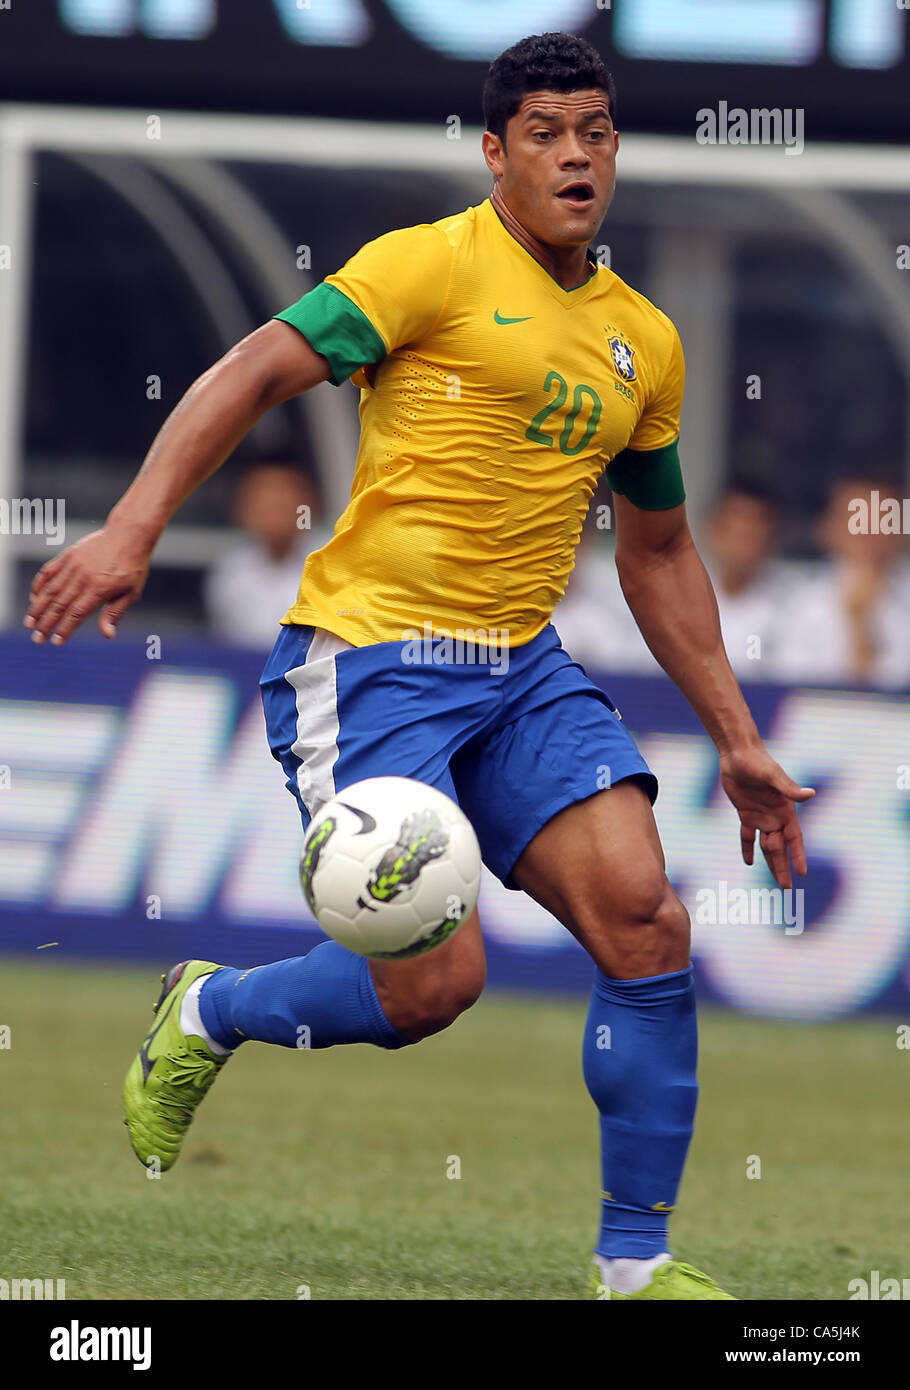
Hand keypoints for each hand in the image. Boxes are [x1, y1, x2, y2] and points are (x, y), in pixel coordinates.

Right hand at [25, 522, 151, 645]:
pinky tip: (34, 598)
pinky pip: (48, 572)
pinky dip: (39, 585)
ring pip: (50, 590)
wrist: (128, 534)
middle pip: (59, 605)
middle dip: (46, 624)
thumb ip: (115, 613)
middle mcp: (83, 578)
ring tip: (29, 622)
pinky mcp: (68, 556)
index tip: (56, 642)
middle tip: (37, 639)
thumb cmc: (132, 567)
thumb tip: (107, 635)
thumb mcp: (131, 593)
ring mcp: (73, 565)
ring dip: (38, 608)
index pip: (76, 614)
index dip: (65, 629)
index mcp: (99, 589)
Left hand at [719, 744, 814, 889]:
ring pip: (765, 845)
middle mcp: (775, 815)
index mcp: (785, 809)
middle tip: (785, 887)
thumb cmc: (758, 762)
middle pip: (780, 847)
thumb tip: (811, 794)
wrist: (738, 753)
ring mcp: (760, 815)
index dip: (797, 855)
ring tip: (775, 881)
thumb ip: (789, 789)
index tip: (802, 873)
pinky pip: (747, 835)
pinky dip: (747, 848)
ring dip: (770, 862)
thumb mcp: (773, 775)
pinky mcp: (745, 813)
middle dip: (783, 867)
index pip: (794, 838)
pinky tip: (748, 862)